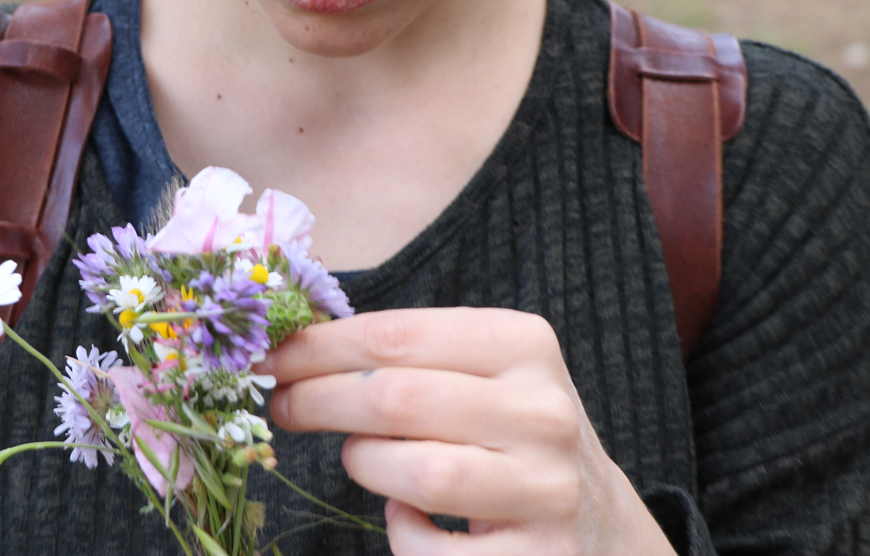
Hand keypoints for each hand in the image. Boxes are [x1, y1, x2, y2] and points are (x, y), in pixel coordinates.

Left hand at [254, 307, 677, 555]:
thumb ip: (405, 358)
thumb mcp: (480, 376)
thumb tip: (289, 348)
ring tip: (364, 461)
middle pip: (396, 399)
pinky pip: (432, 550)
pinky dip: (402, 535)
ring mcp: (547, 490)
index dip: (317, 348)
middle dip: (318, 401)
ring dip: (366, 466)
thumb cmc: (508, 437)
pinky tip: (409, 518)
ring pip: (416, 474)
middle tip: (282, 407)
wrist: (601, 530)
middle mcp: (543, 411)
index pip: (396, 334)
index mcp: (524, 344)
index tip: (268, 358)